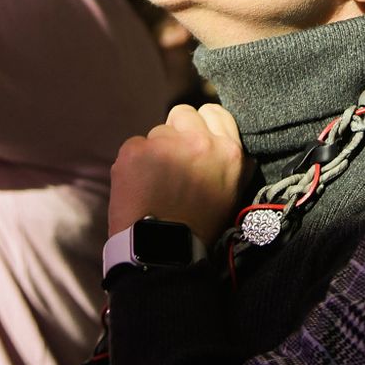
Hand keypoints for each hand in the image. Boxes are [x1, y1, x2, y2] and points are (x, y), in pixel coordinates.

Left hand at [109, 103, 249, 246]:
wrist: (162, 252)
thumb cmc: (199, 228)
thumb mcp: (231, 195)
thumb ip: (232, 166)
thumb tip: (229, 148)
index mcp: (228, 151)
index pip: (215, 113)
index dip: (202, 124)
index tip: (194, 138)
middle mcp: (199, 140)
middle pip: (182, 114)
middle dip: (176, 132)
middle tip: (172, 160)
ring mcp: (165, 143)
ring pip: (156, 132)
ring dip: (154, 151)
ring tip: (154, 182)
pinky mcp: (135, 150)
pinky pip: (133, 146)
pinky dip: (133, 163)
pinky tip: (137, 186)